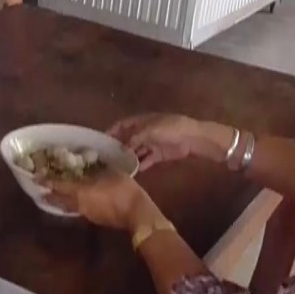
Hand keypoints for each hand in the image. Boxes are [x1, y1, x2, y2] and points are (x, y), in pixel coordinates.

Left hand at [42, 169, 161, 232]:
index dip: (47, 181)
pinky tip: (77, 199)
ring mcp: (86, 214)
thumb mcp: (112, 172)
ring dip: (60, 201)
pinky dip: (72, 204)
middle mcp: (79, 204)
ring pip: (68, 207)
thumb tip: (93, 163)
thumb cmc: (124, 190)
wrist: (137, 214)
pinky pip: (78, 210)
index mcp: (80, 192)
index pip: (59, 186)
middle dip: (49, 194)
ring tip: (56, 194)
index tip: (36, 177)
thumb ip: (99, 168)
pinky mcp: (95, 219)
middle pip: (58, 200)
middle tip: (41, 189)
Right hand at [109, 114, 231, 169]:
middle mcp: (144, 131)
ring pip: (136, 151)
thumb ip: (134, 138)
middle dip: (118, 148)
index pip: (121, 125)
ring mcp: (151, 143)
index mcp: (141, 121)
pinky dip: (140, 165)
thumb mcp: (150, 130)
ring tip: (117, 168)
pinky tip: (132, 172)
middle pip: (127, 139)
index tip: (100, 142)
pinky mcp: (159, 154)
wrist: (194, 138)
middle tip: (106, 159)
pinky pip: (146, 160)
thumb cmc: (171, 128)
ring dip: (128, 158)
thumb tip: (121, 148)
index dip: (111, 132)